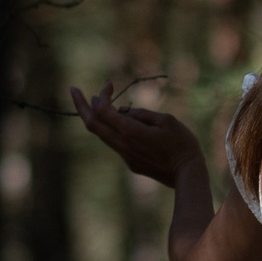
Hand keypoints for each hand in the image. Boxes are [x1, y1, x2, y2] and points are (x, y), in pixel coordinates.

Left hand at [72, 80, 205, 189]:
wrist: (187, 175)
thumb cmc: (182, 144)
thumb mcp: (166, 120)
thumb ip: (142, 113)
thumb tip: (123, 111)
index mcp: (131, 131)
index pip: (103, 110)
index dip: (102, 95)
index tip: (110, 85)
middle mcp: (123, 144)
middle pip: (92, 124)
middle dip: (80, 106)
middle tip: (73, 90)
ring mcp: (125, 155)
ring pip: (102, 134)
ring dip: (96, 117)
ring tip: (98, 102)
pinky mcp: (131, 162)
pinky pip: (115, 142)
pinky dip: (112, 128)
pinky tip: (122, 121)